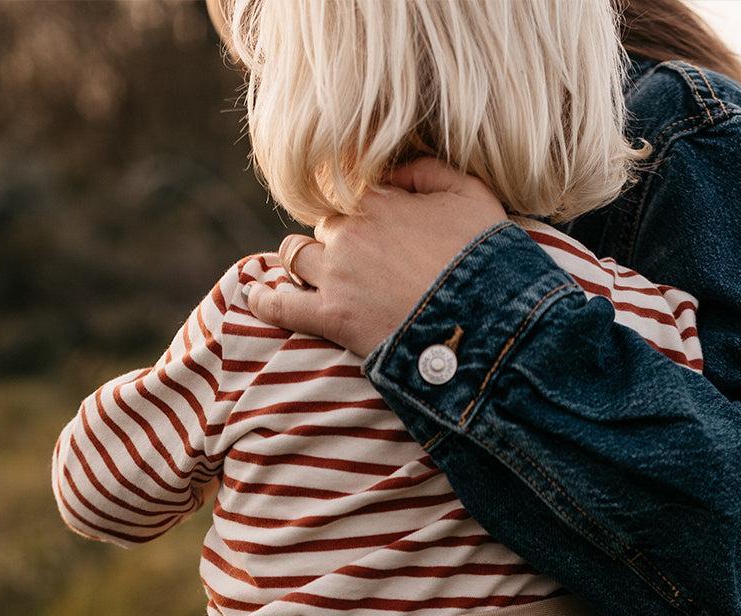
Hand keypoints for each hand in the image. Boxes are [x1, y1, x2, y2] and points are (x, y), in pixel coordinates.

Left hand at [245, 157, 507, 356]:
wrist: (485, 320)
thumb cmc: (485, 260)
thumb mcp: (472, 195)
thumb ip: (429, 169)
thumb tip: (393, 171)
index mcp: (380, 199)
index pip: (354, 195)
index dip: (364, 212)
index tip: (373, 228)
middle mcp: (351, 231)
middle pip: (326, 226)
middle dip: (337, 239)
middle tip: (356, 261)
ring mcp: (337, 275)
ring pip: (298, 257)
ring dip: (302, 263)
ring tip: (306, 274)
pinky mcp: (330, 317)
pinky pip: (280, 304)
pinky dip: (265, 299)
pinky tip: (256, 296)